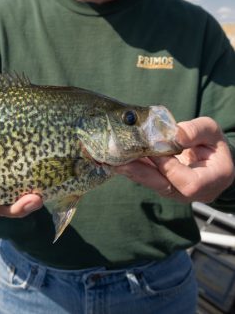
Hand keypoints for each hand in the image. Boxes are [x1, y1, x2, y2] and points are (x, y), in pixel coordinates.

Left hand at [115, 117, 234, 202]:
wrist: (210, 160)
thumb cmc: (213, 145)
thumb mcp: (212, 132)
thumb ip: (197, 131)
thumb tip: (175, 134)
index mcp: (211, 181)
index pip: (187, 182)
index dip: (168, 167)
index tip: (152, 150)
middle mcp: (191, 192)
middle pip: (163, 186)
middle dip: (140, 172)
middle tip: (119, 159)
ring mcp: (174, 192)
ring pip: (151, 183)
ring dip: (130, 170)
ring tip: (112, 159)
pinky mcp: (161, 186)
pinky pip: (146, 178)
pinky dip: (131, 168)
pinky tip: (116, 159)